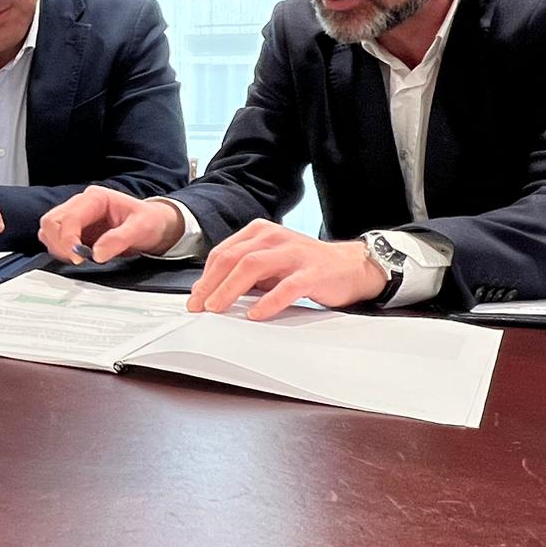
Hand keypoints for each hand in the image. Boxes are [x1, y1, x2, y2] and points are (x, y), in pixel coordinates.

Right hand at [38, 186, 184, 262]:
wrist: (155, 225)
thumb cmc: (149, 221)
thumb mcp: (142, 228)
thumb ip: (119, 239)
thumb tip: (96, 254)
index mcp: (95, 198)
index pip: (69, 217)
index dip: (68, 239)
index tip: (78, 258)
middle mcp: (80, 204)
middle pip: (50, 221)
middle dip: (58, 243)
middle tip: (76, 260)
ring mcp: (75, 217)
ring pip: (48, 230)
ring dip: (57, 247)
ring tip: (79, 258)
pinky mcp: (74, 231)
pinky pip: (55, 240)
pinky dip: (60, 250)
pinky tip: (78, 257)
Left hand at [186, 220, 385, 320]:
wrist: (350, 266)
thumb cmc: (305, 266)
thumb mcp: (270, 263)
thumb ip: (244, 271)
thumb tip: (211, 291)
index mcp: (260, 232)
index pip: (223, 252)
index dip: (206, 276)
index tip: (195, 298)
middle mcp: (274, 237)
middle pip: (233, 258)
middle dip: (211, 283)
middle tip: (199, 306)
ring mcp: (294, 252)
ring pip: (252, 266)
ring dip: (230, 289)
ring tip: (217, 309)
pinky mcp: (312, 271)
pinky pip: (286, 286)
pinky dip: (268, 301)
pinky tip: (255, 314)